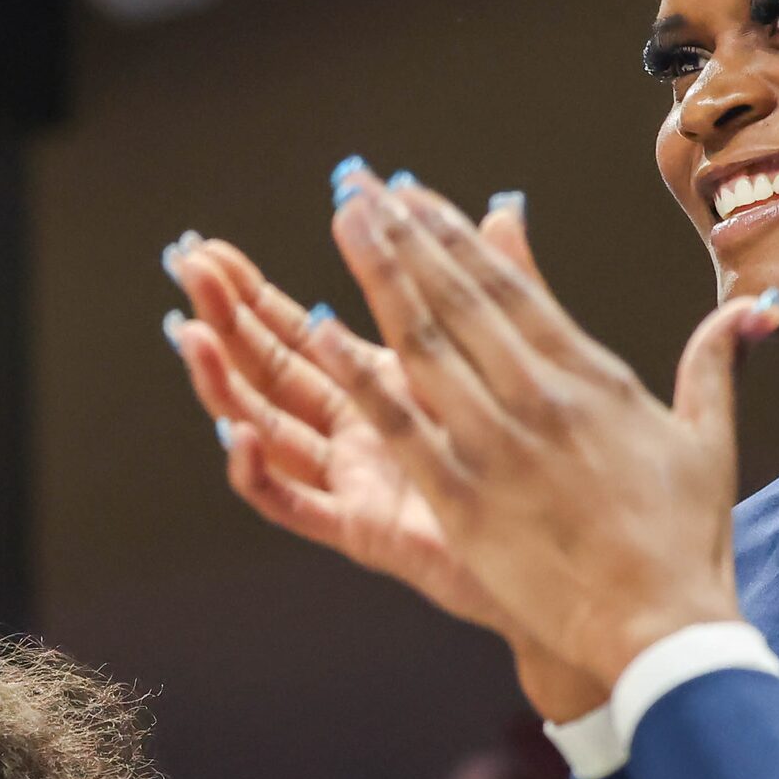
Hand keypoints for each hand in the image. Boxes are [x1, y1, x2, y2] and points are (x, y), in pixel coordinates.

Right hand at [164, 228, 605, 720]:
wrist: (593, 570)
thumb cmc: (557, 475)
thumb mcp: (524, 364)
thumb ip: (504, 290)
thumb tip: (506, 208)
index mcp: (386, 389)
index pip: (299, 330)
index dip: (252, 293)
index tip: (209, 249)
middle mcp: (357, 434)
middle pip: (270, 371)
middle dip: (225, 320)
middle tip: (185, 270)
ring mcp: (354, 482)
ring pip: (266, 428)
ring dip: (224, 383)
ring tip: (191, 337)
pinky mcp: (363, 531)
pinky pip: (295, 503)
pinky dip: (260, 470)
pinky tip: (238, 432)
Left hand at [312, 171, 778, 686]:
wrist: (663, 629)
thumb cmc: (686, 541)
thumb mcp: (708, 438)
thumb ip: (714, 361)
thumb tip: (750, 307)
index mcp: (592, 378)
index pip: (512, 287)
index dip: (457, 235)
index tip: (414, 195)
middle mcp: (540, 399)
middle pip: (459, 298)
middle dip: (404, 234)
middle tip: (357, 181)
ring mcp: (496, 447)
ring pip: (424, 343)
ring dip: (378, 275)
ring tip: (343, 220)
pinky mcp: (462, 500)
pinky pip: (397, 424)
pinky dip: (357, 373)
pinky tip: (318, 327)